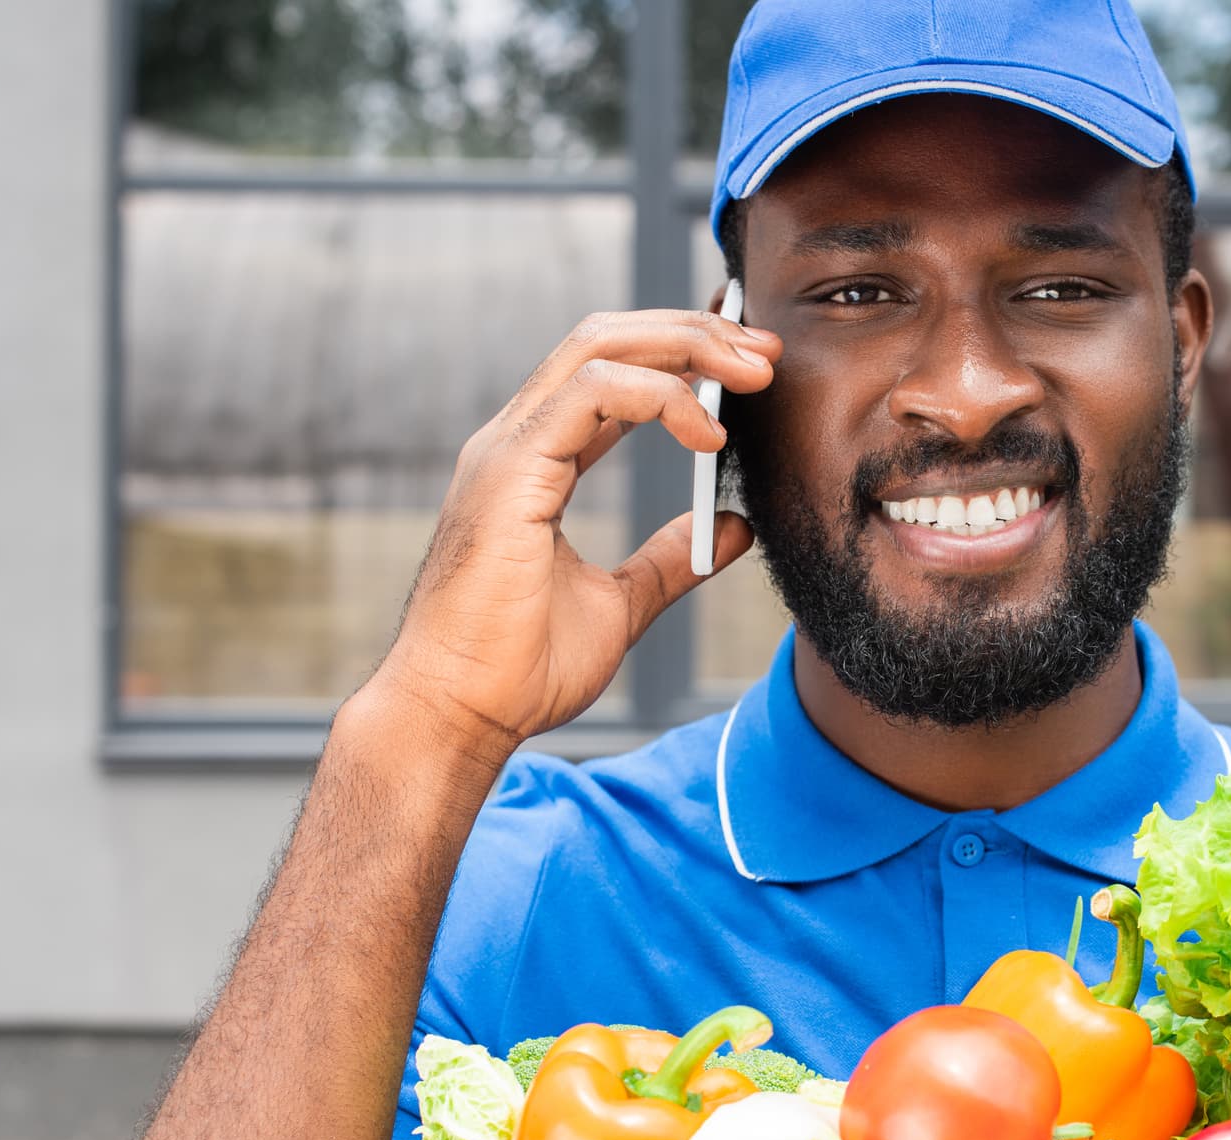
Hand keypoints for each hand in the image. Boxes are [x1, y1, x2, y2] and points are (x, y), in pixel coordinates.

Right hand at [367, 308, 778, 753]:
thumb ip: (669, 560)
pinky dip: (659, 396)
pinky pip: (592, 393)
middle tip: (767, 350)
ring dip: (686, 347)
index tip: (752, 369)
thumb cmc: (519, 669)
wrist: (463, 715)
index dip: (682, 357)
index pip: (611, 373)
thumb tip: (731, 527)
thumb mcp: (619, 605)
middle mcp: (516, 440)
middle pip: (608, 340)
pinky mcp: (509, 470)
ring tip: (752, 372)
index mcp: (535, 461)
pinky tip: (706, 432)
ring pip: (599, 347)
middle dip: (694, 332)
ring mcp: (506, 449)